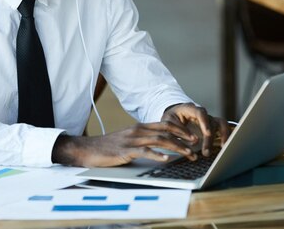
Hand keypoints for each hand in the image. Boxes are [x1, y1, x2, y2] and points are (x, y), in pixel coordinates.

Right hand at [51, 121, 205, 167]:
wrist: (87, 149)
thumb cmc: (108, 147)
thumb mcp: (127, 140)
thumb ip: (142, 140)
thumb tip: (159, 146)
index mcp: (139, 127)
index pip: (165, 123)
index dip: (180, 129)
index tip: (192, 136)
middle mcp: (137, 131)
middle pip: (166, 131)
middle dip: (183, 137)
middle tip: (195, 144)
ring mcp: (131, 140)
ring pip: (159, 140)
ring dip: (176, 147)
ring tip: (188, 154)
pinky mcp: (125, 151)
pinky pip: (144, 151)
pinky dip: (157, 155)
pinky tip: (166, 159)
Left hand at [161, 103, 230, 157]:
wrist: (174, 115)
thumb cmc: (171, 119)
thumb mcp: (168, 122)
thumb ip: (177, 130)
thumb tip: (194, 141)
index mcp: (189, 109)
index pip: (200, 112)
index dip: (205, 122)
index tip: (207, 133)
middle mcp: (202, 114)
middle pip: (211, 122)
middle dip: (209, 138)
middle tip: (205, 152)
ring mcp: (208, 119)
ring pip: (220, 124)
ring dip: (222, 136)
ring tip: (222, 148)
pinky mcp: (212, 126)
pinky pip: (223, 128)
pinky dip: (226, 136)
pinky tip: (224, 146)